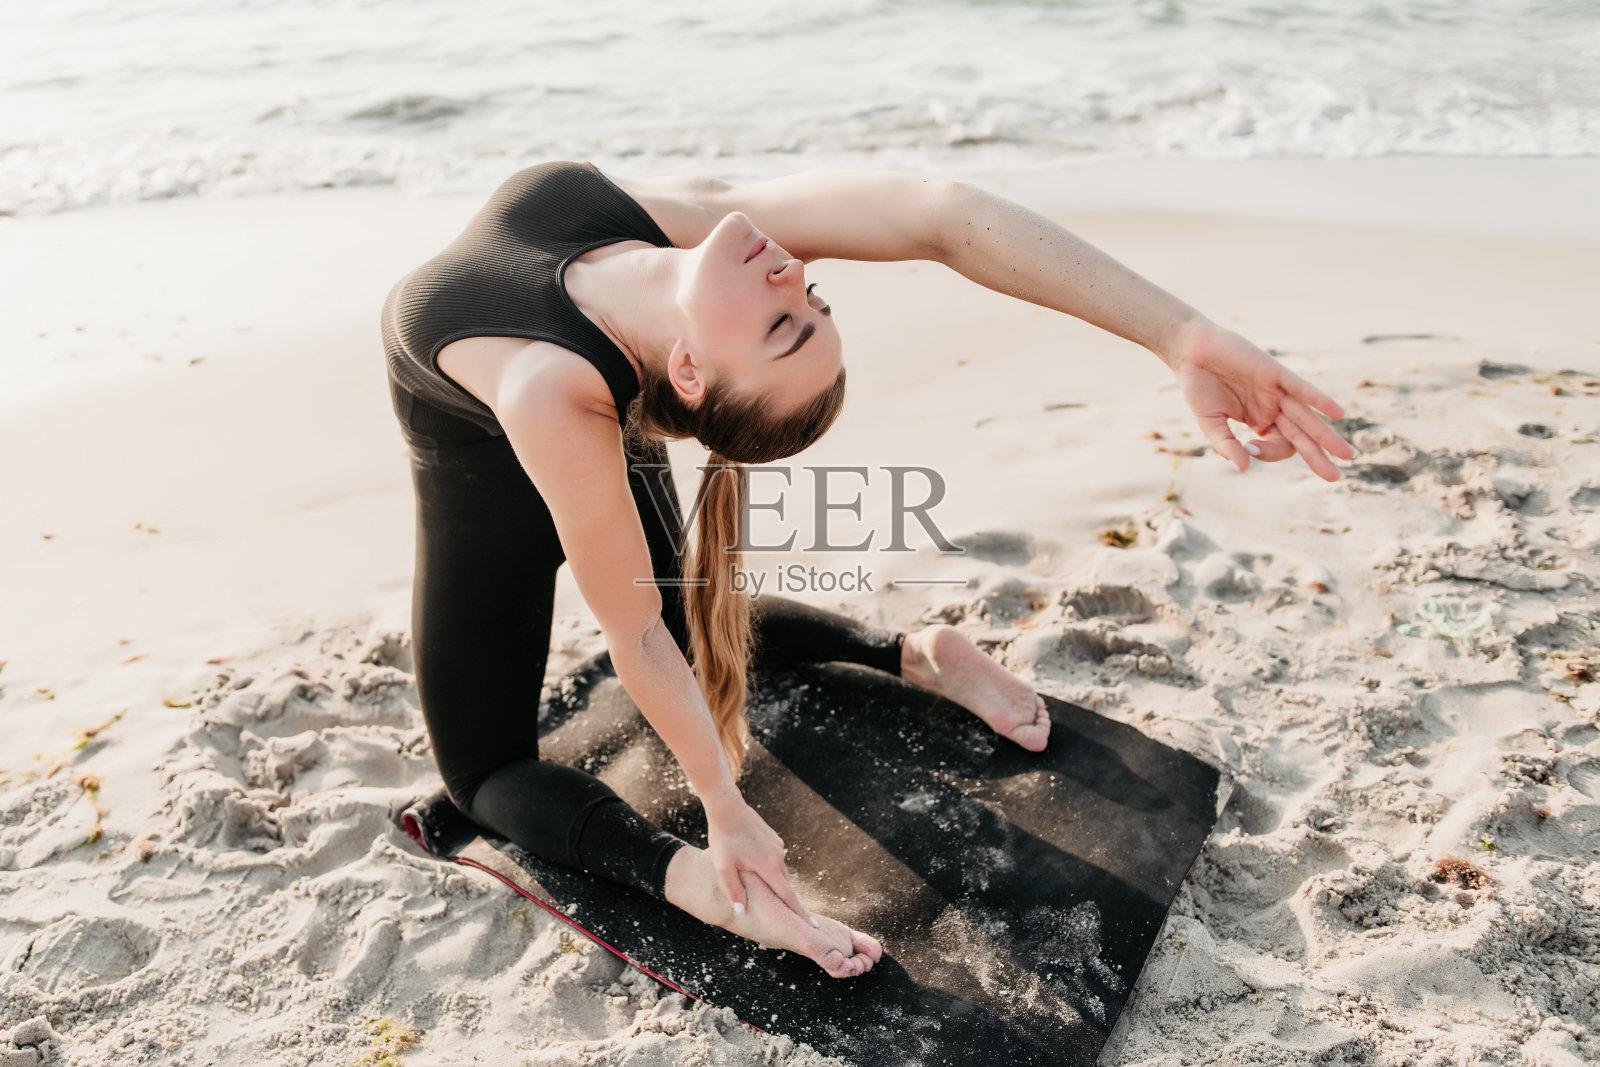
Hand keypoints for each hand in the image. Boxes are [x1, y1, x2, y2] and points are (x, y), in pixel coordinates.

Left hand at [702, 793, 815, 924]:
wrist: (727, 807)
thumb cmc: (723, 838)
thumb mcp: (723, 867)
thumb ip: (734, 890)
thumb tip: (741, 911)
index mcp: (769, 867)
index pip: (788, 896)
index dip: (799, 913)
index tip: (813, 925)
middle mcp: (778, 857)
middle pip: (785, 885)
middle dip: (788, 901)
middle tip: (792, 917)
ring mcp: (777, 846)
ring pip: (779, 872)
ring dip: (776, 883)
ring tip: (769, 894)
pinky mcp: (773, 839)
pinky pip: (774, 859)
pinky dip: (771, 869)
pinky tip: (758, 868)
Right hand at [1169, 319, 1355, 480]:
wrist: (1191, 352)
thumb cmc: (1199, 386)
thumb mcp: (1210, 423)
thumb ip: (1226, 446)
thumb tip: (1245, 468)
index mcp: (1259, 420)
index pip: (1276, 445)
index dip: (1267, 453)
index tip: (1249, 448)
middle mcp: (1273, 407)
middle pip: (1301, 436)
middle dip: (1319, 457)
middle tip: (1336, 477)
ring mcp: (1276, 390)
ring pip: (1306, 417)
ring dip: (1327, 436)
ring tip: (1348, 455)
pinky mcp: (1274, 372)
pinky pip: (1301, 388)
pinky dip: (1319, 400)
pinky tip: (1339, 414)